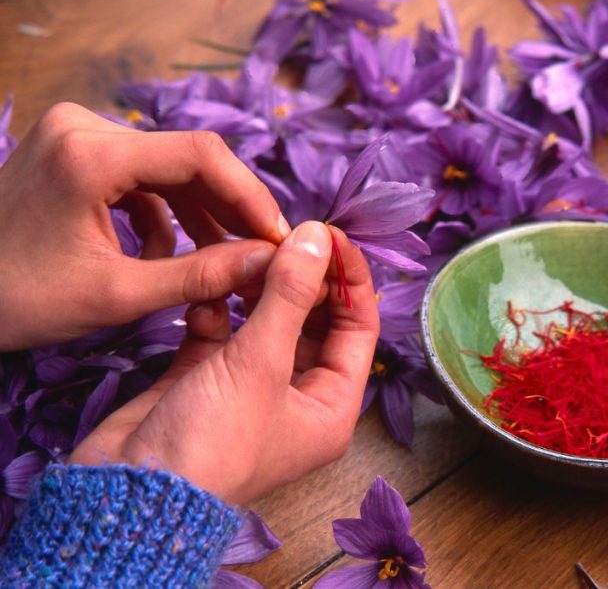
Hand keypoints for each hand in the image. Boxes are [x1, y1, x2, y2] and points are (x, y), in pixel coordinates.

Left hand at [0, 102, 288, 350]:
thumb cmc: (17, 300)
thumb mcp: (116, 295)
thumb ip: (201, 276)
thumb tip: (269, 263)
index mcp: (90, 154)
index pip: (200, 155)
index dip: (250, 195)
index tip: (279, 237)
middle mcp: (83, 127)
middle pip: (188, 157)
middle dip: (229, 208)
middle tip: (263, 252)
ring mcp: (75, 133)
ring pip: (168, 167)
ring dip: (200, 214)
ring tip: (221, 261)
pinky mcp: (72, 150)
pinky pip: (140, 175)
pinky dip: (163, 212)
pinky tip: (165, 253)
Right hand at [70, 223, 379, 504]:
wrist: (129, 495)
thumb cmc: (212, 442)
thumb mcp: (261, 363)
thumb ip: (291, 294)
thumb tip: (319, 236)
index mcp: (331, 405)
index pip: (358, 327)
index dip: (348, 279)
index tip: (329, 233)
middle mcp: (297, 396)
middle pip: (313, 321)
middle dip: (299, 278)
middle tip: (280, 236)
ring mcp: (250, 387)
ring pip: (265, 321)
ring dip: (255, 288)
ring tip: (243, 254)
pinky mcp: (204, 379)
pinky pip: (221, 332)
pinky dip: (215, 310)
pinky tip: (205, 294)